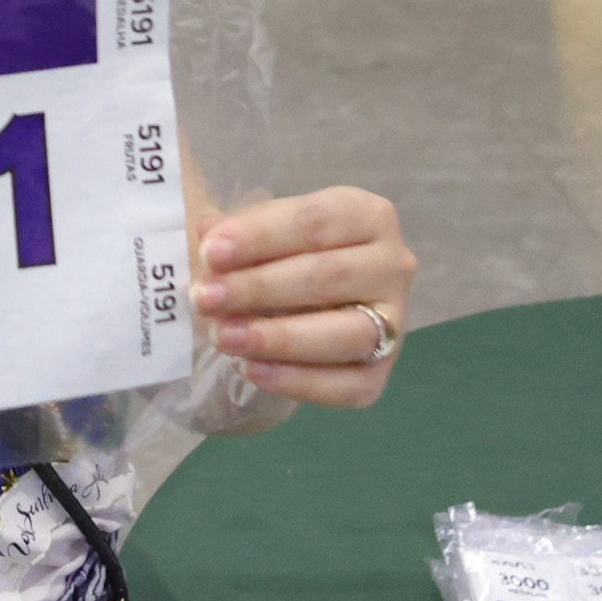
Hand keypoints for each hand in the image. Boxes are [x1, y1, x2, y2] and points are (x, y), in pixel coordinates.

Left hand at [191, 187, 414, 407]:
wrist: (307, 300)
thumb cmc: (281, 252)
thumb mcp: (261, 230)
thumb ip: (237, 231)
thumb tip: (209, 233)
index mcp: (366, 215)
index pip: (313, 221)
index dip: (259, 237)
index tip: (210, 252)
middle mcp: (393, 264)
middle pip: (328, 276)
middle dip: (259, 288)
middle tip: (205, 299)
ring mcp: (396, 321)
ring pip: (347, 333)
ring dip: (280, 338)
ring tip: (224, 337)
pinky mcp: (382, 371)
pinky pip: (351, 386)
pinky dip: (300, 381)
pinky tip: (252, 370)